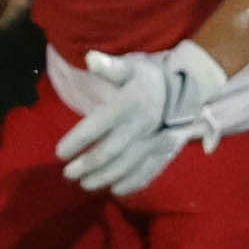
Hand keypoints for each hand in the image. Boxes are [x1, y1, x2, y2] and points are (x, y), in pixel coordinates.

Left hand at [55, 41, 226, 194]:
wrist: (189, 87)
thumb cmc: (149, 76)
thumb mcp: (131, 65)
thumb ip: (110, 67)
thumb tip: (90, 58)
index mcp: (130, 104)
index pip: (98, 125)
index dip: (77, 140)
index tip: (59, 152)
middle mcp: (143, 125)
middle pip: (111, 151)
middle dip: (88, 165)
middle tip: (68, 174)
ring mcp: (156, 140)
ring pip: (128, 165)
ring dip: (106, 177)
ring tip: (85, 184)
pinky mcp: (166, 151)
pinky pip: (150, 170)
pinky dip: (133, 183)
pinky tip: (116, 190)